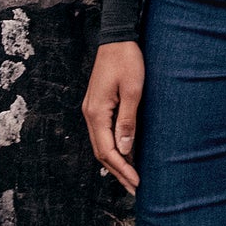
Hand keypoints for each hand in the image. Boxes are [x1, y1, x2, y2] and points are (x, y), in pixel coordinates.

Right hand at [81, 40, 143, 192]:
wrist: (117, 38)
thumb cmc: (127, 61)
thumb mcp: (133, 91)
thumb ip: (128, 121)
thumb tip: (124, 150)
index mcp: (96, 113)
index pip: (107, 150)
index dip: (122, 169)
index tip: (136, 182)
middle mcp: (90, 114)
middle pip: (101, 152)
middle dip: (118, 171)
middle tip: (135, 187)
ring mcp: (92, 110)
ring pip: (101, 144)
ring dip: (115, 162)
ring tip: (130, 177)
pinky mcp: (98, 105)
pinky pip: (103, 133)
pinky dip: (112, 148)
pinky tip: (124, 154)